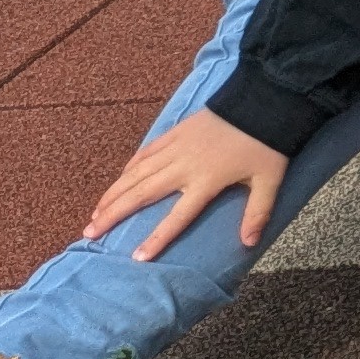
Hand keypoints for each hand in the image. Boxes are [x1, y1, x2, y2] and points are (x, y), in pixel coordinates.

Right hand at [88, 107, 288, 258]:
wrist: (263, 100)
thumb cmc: (267, 143)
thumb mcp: (270, 180)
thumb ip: (258, 212)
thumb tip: (249, 244)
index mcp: (206, 181)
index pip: (178, 217)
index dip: (157, 238)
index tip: (136, 258)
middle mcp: (183, 166)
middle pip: (142, 194)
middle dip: (114, 214)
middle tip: (89, 233)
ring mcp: (176, 147)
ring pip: (136, 173)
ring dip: (113, 193)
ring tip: (95, 212)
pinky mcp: (175, 132)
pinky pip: (146, 152)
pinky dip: (130, 167)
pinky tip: (119, 179)